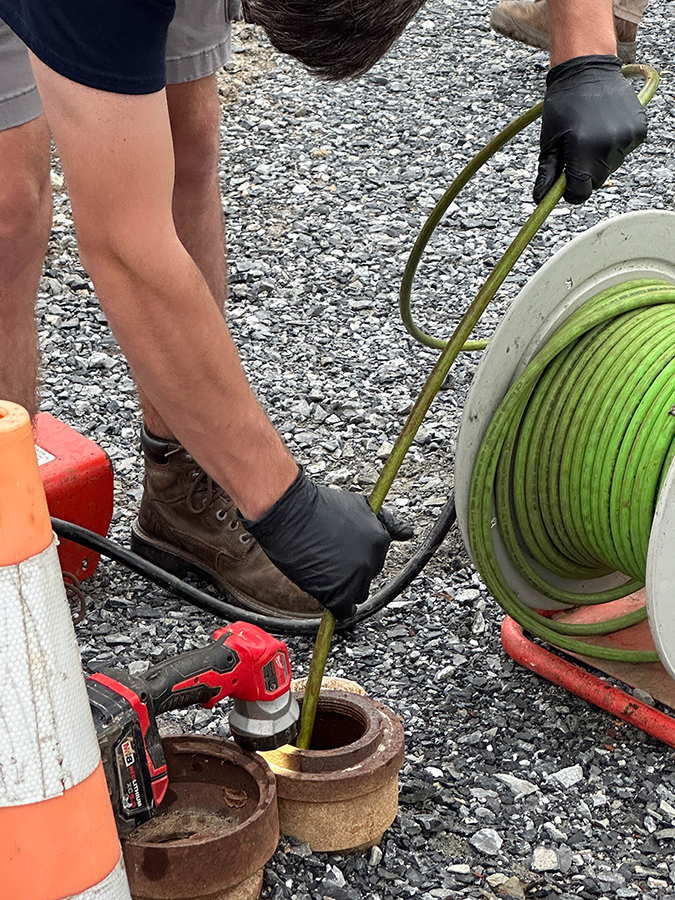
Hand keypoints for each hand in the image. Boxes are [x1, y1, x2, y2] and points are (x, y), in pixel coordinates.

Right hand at [244, 469, 403, 619]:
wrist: (290, 513)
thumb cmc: (318, 506)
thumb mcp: (359, 506)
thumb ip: (386, 522)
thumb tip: (409, 532)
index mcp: (380, 539)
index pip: (375, 558)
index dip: (357, 556)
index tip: (344, 554)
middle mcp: (372, 560)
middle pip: (367, 577)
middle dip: (351, 571)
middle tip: (329, 558)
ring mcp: (355, 577)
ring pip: (356, 594)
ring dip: (344, 587)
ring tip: (324, 570)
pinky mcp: (337, 592)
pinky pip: (343, 610)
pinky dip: (336, 606)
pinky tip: (326, 593)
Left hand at [534, 55, 646, 204]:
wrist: (587, 68)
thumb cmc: (564, 103)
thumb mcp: (549, 140)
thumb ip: (547, 172)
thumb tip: (540, 199)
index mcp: (582, 150)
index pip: (580, 193)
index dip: (570, 192)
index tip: (565, 184)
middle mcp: (607, 146)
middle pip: (596, 182)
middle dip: (584, 174)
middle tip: (576, 151)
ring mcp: (626, 138)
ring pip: (610, 167)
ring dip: (599, 159)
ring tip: (591, 133)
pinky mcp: (638, 130)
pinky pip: (623, 152)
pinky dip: (614, 146)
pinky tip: (605, 127)